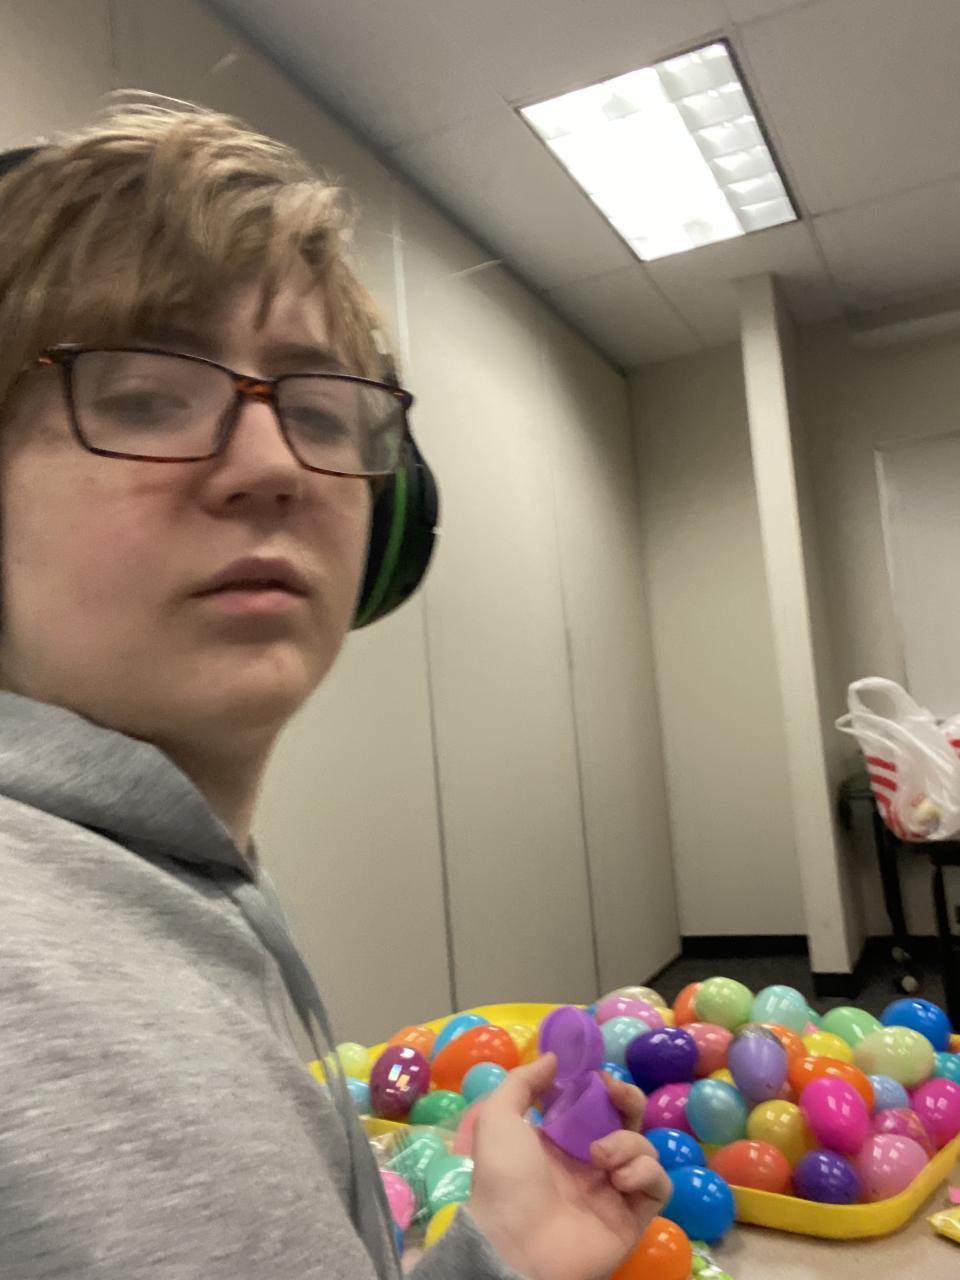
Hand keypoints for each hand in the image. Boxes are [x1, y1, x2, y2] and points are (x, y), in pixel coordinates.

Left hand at [467, 1054, 670, 1279]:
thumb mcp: (498, 1118)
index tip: (598, 1077)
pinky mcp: (633, 1217)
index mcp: (561, 1142)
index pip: (595, 1106)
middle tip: (615, 1096)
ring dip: (629, 1143)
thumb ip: (523, 1082)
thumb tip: (554, 1058)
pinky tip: (620, 1179)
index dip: (602, 1087)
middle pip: (628, 1122)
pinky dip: (646, 1174)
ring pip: (645, 1150)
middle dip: (628, 1100)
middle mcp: (590, 1163)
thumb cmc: (504, 1177)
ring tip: (601, 1158)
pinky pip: (658, 1185)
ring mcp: (613, 1191)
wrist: (515, 1241)